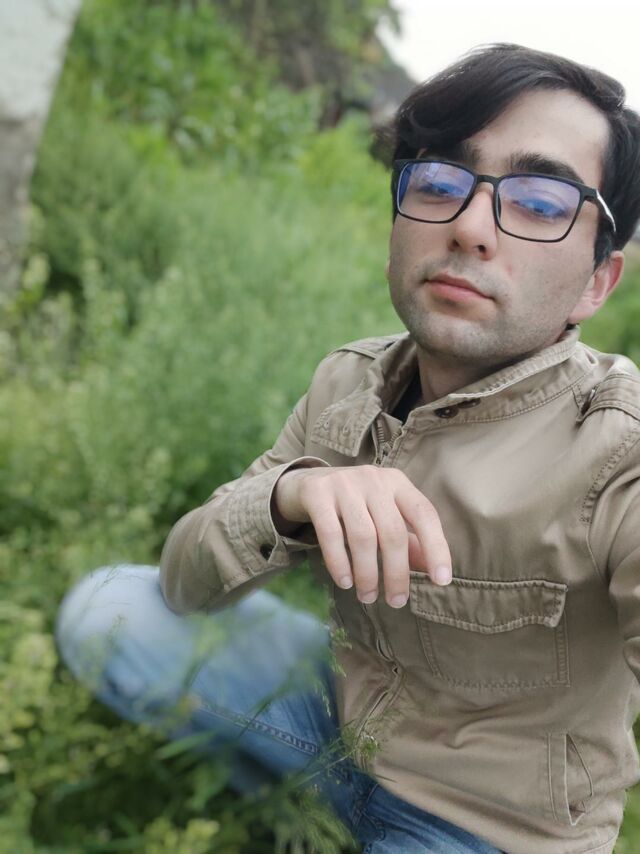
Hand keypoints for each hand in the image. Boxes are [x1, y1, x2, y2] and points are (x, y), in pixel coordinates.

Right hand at [273, 465, 451, 607]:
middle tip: (396, 601)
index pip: (424, 514)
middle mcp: (374, 479)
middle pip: (392, 532)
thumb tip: (431, 570)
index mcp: (397, 483)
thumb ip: (408, 539)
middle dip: (396, 572)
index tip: (441, 580)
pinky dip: (339, 563)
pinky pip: (330, 535)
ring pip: (362, 536)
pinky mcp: (317, 494)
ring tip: (367, 596)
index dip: (436, 547)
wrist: (306, 483)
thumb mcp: (384, 515)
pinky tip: (344, 582)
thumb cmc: (355, 504)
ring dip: (367, 573)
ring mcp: (344, 484)